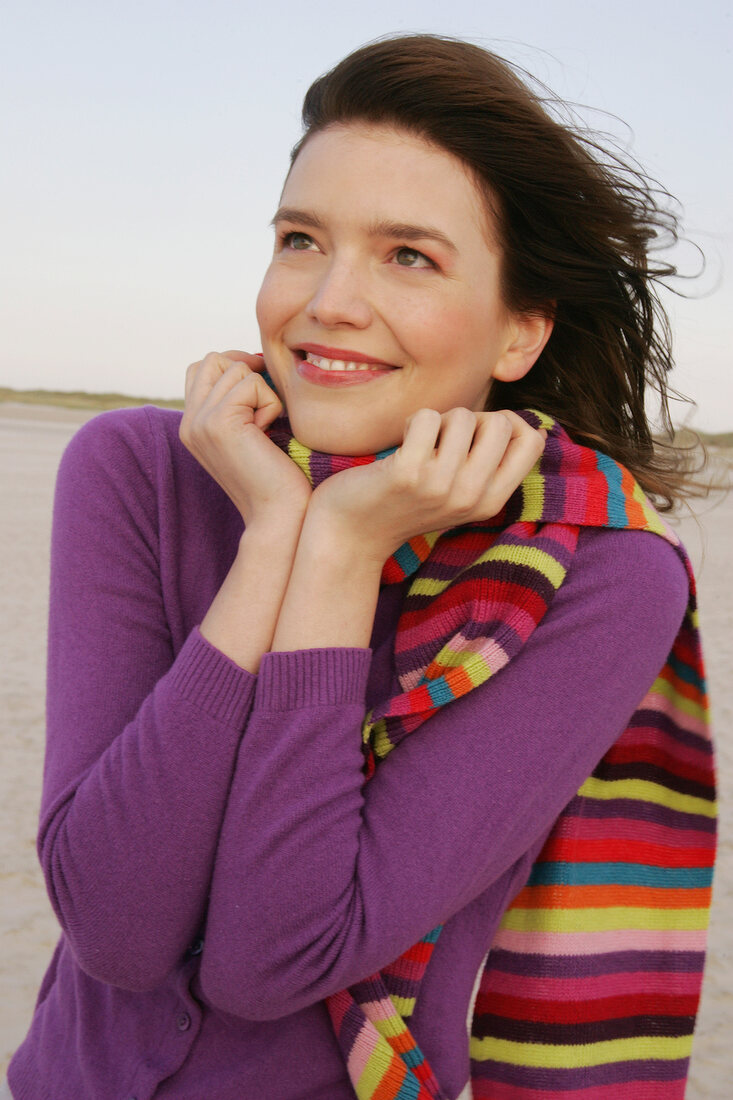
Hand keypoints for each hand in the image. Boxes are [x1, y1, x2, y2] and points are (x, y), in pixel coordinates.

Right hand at [180, 351, 311, 527]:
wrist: (278, 515)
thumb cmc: (278, 475)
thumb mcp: (250, 432)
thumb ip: (239, 402)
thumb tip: (255, 361)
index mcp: (192, 425)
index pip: (201, 368)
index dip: (235, 366)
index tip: (261, 390)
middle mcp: (189, 423)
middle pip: (212, 359)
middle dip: (247, 370)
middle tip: (267, 402)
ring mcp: (199, 422)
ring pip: (234, 367)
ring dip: (262, 390)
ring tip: (267, 425)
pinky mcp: (218, 423)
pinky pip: (251, 383)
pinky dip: (270, 403)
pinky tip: (269, 432)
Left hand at [307, 407, 544, 563]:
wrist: (352, 532)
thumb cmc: (406, 501)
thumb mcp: (458, 493)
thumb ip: (486, 464)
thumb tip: (510, 418)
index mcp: (491, 502)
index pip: (532, 441)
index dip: (509, 422)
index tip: (478, 432)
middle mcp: (471, 497)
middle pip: (501, 423)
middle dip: (472, 417)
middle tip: (444, 437)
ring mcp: (440, 487)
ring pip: (463, 416)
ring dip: (438, 419)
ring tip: (419, 444)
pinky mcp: (408, 475)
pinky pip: (427, 417)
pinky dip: (413, 420)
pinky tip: (401, 442)